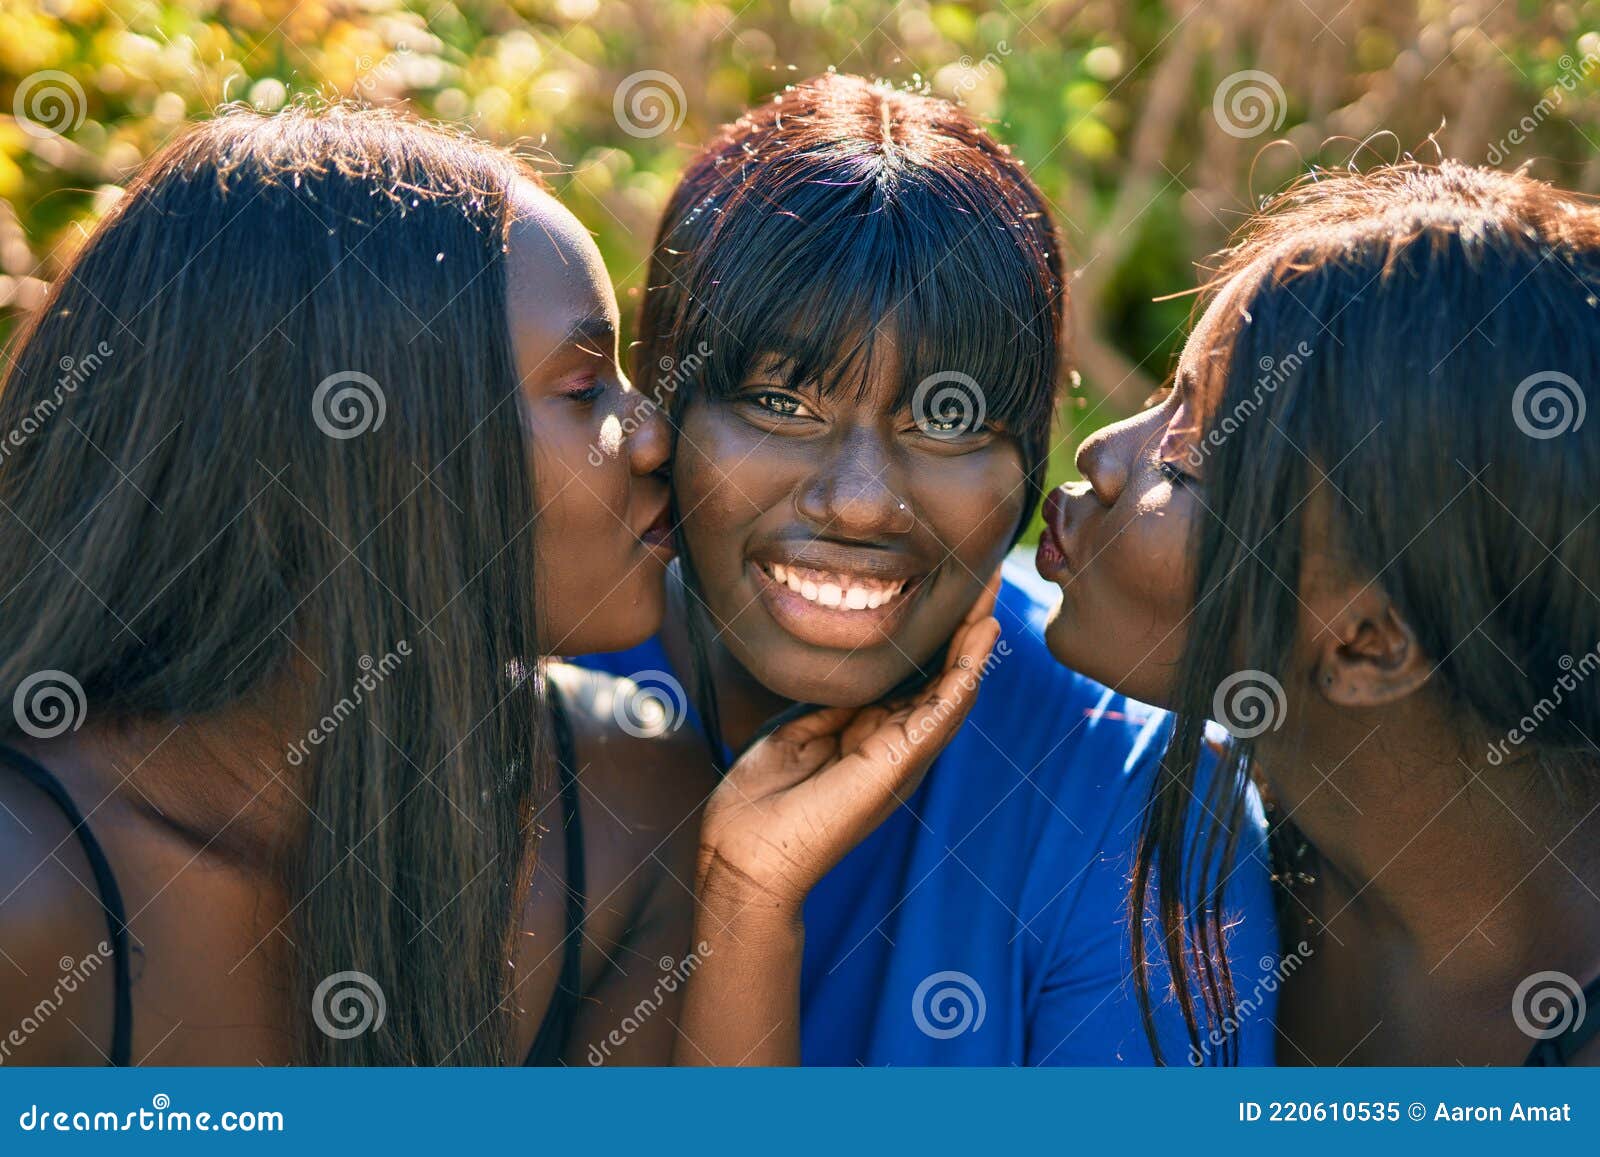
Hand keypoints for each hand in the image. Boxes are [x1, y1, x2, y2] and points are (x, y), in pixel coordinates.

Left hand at [697, 569, 1002, 912]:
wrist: (747, 855)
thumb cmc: (763, 802)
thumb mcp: (801, 731)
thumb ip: (836, 703)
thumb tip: (858, 666)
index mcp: (872, 738)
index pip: (914, 676)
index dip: (932, 633)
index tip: (940, 586)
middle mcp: (897, 745)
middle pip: (943, 675)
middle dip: (964, 624)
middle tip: (981, 574)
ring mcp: (903, 755)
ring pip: (954, 686)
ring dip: (976, 636)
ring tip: (990, 589)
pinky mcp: (900, 761)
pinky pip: (944, 708)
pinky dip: (967, 669)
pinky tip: (981, 634)